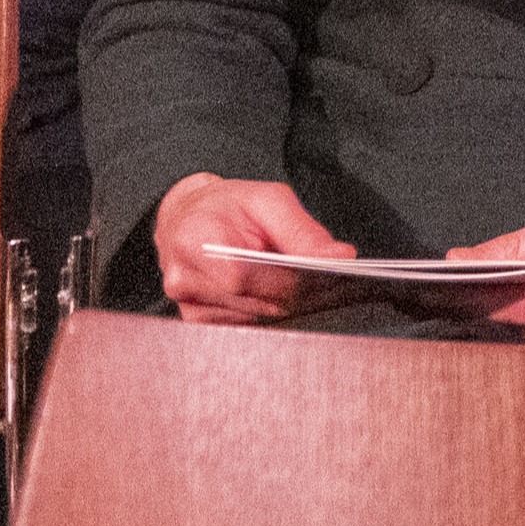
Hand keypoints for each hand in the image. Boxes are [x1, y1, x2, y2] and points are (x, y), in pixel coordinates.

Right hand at [153, 173, 351, 324]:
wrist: (188, 218)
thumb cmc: (229, 206)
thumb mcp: (268, 199)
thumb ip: (303, 230)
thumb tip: (341, 257)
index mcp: (194, 240)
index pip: (244, 277)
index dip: (287, 281)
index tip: (325, 277)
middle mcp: (183, 279)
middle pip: (253, 302)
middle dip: (294, 294)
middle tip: (325, 284)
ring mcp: (188, 305)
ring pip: (255, 319)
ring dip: (283, 305)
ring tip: (302, 285)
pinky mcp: (197, 321)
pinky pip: (245, 326)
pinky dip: (267, 313)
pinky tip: (277, 296)